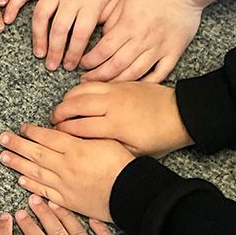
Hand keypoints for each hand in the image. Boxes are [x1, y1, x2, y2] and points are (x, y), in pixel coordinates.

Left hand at [0, 125, 133, 220]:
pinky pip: (45, 192)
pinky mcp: (67, 201)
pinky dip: (31, 186)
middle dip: (17, 145)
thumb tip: (64, 132)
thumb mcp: (105, 141)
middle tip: (2, 139)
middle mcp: (66, 166)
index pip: (47, 137)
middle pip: (36, 153)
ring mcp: (65, 185)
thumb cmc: (123, 165)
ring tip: (4, 156)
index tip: (22, 128)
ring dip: (18, 164)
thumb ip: (82, 136)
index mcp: (76, 149)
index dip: (32, 132)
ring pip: (35, 172)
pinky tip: (21, 180)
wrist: (133, 194)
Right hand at [4, 0, 127, 70]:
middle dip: (55, 52)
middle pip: (58, 31)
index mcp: (90, 5)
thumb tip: (104, 37)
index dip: (74, 54)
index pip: (80, 36)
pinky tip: (6, 19)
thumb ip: (111, 17)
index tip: (71, 65)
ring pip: (40, 18)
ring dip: (38, 37)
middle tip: (52, 66)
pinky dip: (13, 6)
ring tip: (38, 52)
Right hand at [52, 81, 193, 156]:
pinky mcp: (121, 82)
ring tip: (62, 108)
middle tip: (53, 121)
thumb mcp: (135, 153)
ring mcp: (116, 90)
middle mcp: (112, 105)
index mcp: (115, 126)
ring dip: (67, 99)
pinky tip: (77, 96)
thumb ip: (109, 150)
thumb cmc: (160, 137)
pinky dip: (81, 88)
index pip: (78, 127)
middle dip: (59, 113)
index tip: (56, 135)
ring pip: (81, 90)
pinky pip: (94, 82)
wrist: (182, 114)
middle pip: (74, 105)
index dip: (63, 131)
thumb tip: (86, 147)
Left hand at [80, 0, 202, 81]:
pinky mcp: (173, 54)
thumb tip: (100, 38)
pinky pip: (159, 74)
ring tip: (104, 87)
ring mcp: (158, 49)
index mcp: (128, 26)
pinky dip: (146, 84)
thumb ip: (111, 21)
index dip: (90, 61)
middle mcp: (142, 40)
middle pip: (116, 65)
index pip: (103, 50)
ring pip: (135, 73)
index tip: (82, 65)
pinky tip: (133, 88)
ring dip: (117, 82)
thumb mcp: (125, 1)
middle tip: (86, 80)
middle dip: (98, 76)